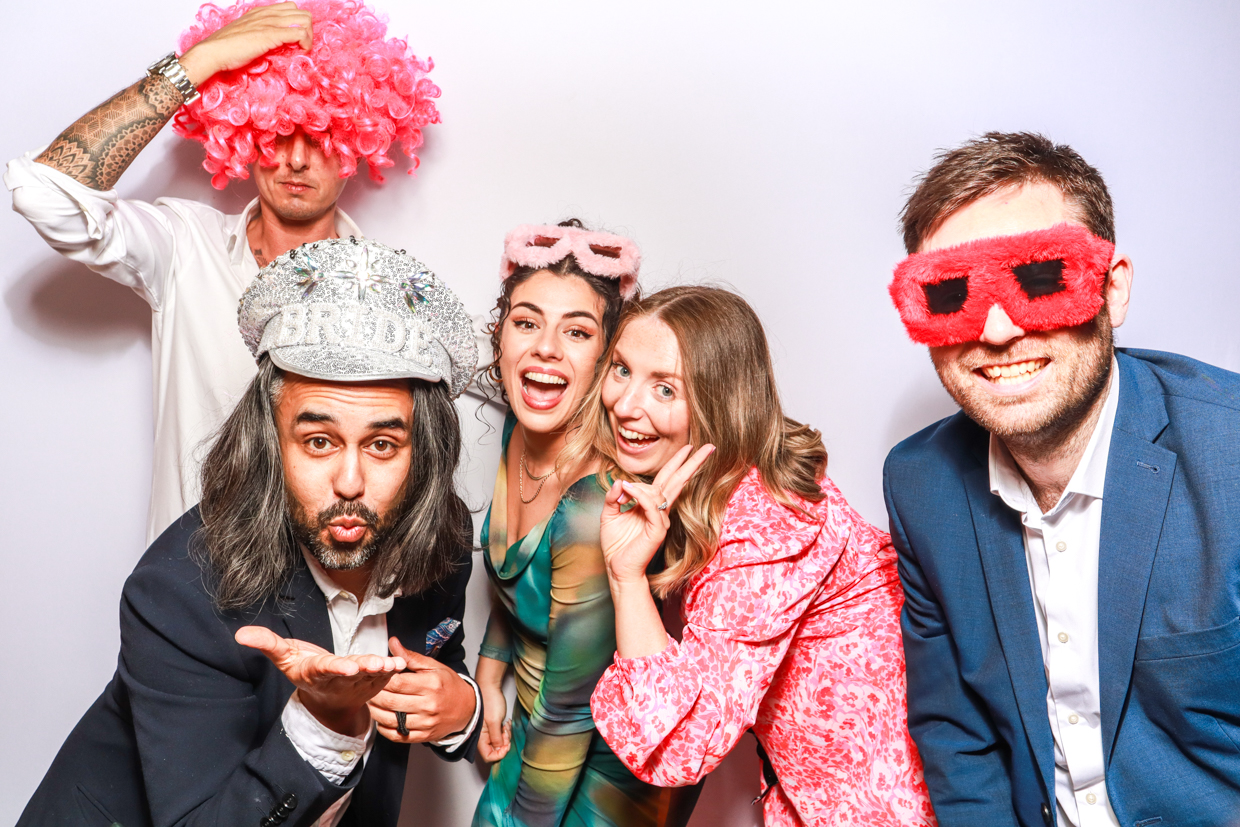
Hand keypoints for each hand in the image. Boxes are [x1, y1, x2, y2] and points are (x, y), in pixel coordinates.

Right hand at [179, 2, 312, 85]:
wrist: (213, 52)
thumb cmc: (227, 48)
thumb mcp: (248, 36)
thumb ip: (261, 35)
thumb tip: (275, 45)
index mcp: (261, 12)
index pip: (290, 8)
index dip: (297, 24)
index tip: (295, 41)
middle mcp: (267, 14)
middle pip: (302, 12)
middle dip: (307, 29)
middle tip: (301, 46)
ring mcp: (269, 23)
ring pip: (304, 20)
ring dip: (308, 37)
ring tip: (301, 49)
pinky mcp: (271, 35)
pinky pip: (299, 33)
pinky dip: (305, 43)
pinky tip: (299, 52)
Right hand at [235, 625, 404, 736]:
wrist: (325, 699)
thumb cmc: (305, 671)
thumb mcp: (284, 656)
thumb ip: (267, 643)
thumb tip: (241, 634)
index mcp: (316, 673)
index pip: (325, 669)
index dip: (336, 667)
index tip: (346, 665)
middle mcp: (337, 679)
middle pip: (350, 674)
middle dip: (361, 669)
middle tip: (372, 664)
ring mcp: (356, 683)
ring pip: (368, 676)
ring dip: (379, 670)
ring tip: (388, 664)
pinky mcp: (370, 683)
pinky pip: (382, 677)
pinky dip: (391, 670)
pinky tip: (400, 662)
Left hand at [369, 637, 476, 743]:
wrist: (467, 709)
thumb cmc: (449, 685)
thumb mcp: (433, 666)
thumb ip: (410, 657)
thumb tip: (393, 643)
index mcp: (431, 684)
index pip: (398, 683)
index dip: (382, 680)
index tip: (374, 677)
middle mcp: (429, 705)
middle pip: (392, 702)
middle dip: (374, 696)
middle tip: (366, 690)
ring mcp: (426, 723)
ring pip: (392, 720)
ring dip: (376, 712)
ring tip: (370, 703)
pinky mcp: (423, 736)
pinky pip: (398, 735)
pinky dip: (385, 728)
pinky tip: (381, 719)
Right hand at [476, 683, 511, 762]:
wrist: (490, 686)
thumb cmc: (490, 701)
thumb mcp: (495, 721)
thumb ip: (496, 738)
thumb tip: (499, 749)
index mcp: (480, 737)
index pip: (488, 756)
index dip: (499, 754)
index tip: (506, 745)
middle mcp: (483, 737)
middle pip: (494, 750)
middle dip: (504, 744)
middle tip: (506, 733)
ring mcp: (488, 732)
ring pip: (499, 743)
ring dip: (505, 737)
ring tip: (506, 725)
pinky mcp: (493, 726)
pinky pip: (500, 735)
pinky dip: (505, 731)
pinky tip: (506, 723)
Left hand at [600, 444, 714, 585]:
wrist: (618, 569)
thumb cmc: (616, 544)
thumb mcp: (609, 514)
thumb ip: (613, 496)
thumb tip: (619, 481)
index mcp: (652, 506)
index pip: (668, 479)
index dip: (677, 462)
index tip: (688, 447)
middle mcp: (660, 511)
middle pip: (678, 482)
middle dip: (691, 463)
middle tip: (707, 447)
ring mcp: (661, 521)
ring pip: (659, 492)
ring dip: (639, 487)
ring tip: (624, 489)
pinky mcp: (657, 531)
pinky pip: (651, 506)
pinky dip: (639, 495)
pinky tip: (627, 489)